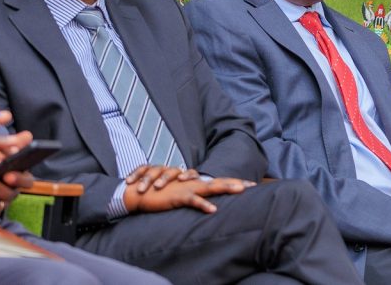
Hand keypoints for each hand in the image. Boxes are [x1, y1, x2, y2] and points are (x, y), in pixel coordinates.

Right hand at [123, 176, 251, 213]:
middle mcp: (193, 183)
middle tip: (253, 185)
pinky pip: (193, 201)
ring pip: (210, 187)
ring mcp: (187, 189)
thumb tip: (200, 198)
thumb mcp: (175, 194)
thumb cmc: (157, 193)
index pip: (216, 181)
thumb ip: (188, 194)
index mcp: (193, 183)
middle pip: (218, 182)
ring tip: (241, 190)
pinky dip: (204, 205)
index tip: (249, 185)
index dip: (232, 182)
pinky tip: (214, 210)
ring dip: (226, 188)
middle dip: (235, 183)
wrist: (138, 191)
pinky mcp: (178, 197)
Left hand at [125, 165, 199, 193]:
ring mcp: (179, 173)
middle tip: (141, 190)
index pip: (144, 168)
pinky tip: (182, 179)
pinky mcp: (193, 177)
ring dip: (164, 178)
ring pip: (171, 170)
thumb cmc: (166, 194)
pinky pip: (191, 172)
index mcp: (155, 172)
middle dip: (147, 179)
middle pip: (156, 169)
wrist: (188, 192)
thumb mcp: (152, 193)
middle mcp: (167, 170)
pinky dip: (187, 175)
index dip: (135, 174)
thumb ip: (141, 194)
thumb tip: (119, 198)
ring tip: (158, 186)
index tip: (127, 182)